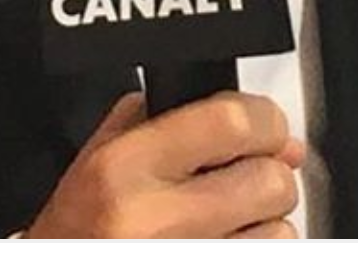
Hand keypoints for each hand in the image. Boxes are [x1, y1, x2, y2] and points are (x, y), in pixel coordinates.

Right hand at [23, 91, 304, 237]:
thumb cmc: (79, 227)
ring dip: (267, 220)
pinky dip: (259, 248)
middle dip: (269, 172)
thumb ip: (163, 114)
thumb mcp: (100, 154)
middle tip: (249, 175)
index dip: (265, 119)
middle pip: (267, 179)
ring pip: (278, 231)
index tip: (266, 126)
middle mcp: (152, 221)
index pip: (231, 123)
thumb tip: (257, 120)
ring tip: (232, 217)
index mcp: (126, 168)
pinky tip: (228, 241)